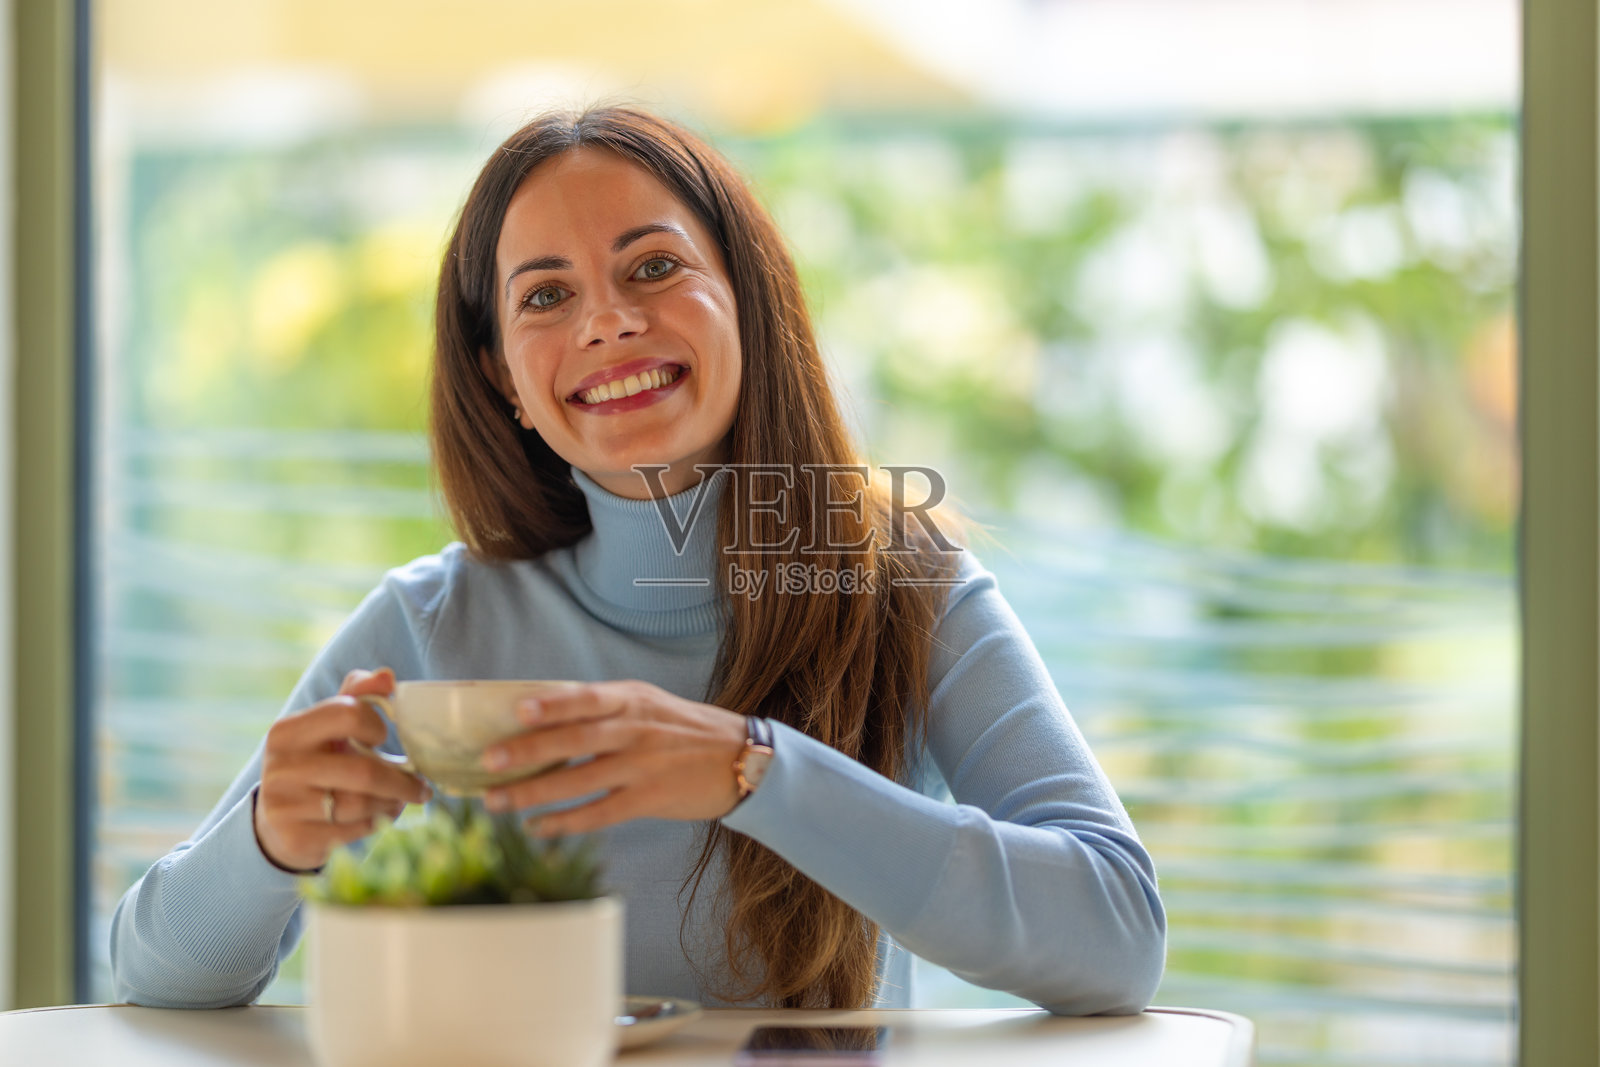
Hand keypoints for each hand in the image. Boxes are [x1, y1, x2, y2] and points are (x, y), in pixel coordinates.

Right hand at [253, 667, 432, 871]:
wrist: (276, 822)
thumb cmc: (314, 763)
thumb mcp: (325, 727)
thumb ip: (356, 695)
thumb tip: (387, 676)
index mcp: (287, 732)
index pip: (347, 714)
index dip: (375, 725)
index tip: (383, 737)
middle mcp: (281, 768)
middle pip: (362, 771)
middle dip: (400, 780)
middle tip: (420, 786)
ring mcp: (285, 806)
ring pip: (361, 805)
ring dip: (392, 803)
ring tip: (401, 799)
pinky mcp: (296, 838)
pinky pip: (353, 831)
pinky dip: (376, 824)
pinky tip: (380, 817)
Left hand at [478, 680, 748, 835]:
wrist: (742, 758)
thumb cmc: (684, 729)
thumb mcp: (649, 703)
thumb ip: (604, 708)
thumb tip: (542, 714)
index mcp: (632, 699)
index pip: (586, 698)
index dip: (552, 704)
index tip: (516, 711)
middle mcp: (637, 729)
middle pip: (575, 739)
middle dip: (528, 751)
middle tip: (489, 761)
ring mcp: (643, 766)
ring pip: (579, 780)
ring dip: (534, 793)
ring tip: (496, 801)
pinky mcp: (650, 799)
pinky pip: (598, 813)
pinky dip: (564, 822)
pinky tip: (537, 827)